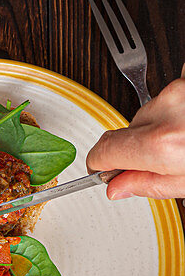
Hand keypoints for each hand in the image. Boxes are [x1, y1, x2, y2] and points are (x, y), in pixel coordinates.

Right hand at [86, 74, 184, 199]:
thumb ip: (149, 185)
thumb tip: (117, 186)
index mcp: (162, 144)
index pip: (104, 150)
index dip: (99, 165)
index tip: (100, 170)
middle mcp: (167, 110)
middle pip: (128, 131)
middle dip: (140, 147)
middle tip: (165, 161)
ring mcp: (177, 89)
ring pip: (150, 113)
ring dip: (161, 127)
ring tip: (184, 139)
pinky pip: (169, 97)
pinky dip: (176, 110)